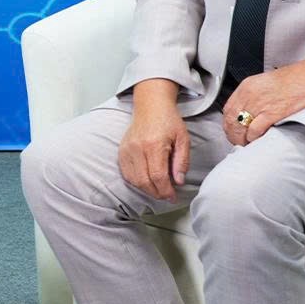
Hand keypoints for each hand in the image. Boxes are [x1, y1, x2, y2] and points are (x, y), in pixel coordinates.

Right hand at [117, 80, 189, 201]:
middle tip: (167, 196)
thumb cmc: (169, 121)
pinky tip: (146, 181)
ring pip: (134, 180)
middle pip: (144, 181)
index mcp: (154, 144)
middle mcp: (137, 148)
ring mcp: (127, 149)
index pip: (158, 176)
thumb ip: (182, 161)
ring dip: (146, 189)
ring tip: (158, 189)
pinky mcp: (121, 151)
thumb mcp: (183, 139)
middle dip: (157, 193)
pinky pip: (126, 173)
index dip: (166, 191)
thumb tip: (179, 181)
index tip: (173, 197)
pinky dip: (136, 182)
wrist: (151, 106)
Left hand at [221, 54, 304, 145]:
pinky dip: (253, 138)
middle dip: (232, 134)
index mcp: (246, 86)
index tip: (231, 130)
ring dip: (241, 139)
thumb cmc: (293, 80)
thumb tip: (247, 111)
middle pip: (231, 120)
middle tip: (237, 141)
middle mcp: (250, 95)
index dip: (228, 123)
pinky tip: (256, 141)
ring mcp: (260, 105)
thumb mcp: (264, 82)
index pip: (228, 109)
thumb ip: (253, 96)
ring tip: (246, 144)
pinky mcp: (271, 114)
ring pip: (241, 128)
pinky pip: (255, 131)